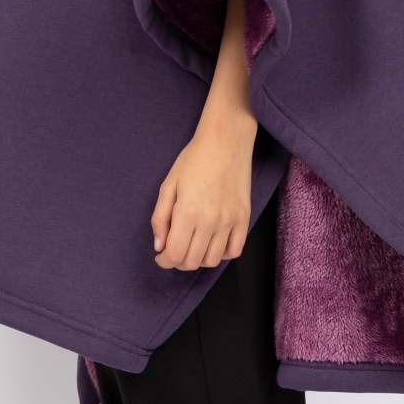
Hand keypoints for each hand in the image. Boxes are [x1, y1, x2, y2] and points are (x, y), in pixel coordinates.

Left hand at [150, 112, 257, 269]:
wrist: (226, 142)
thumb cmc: (194, 160)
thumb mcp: (168, 185)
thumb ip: (160, 218)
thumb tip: (159, 245)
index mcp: (187, 212)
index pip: (175, 254)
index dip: (164, 261)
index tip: (161, 256)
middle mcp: (210, 221)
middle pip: (192, 261)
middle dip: (178, 261)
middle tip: (174, 250)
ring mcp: (230, 221)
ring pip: (213, 260)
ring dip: (198, 259)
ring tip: (192, 246)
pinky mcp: (243, 218)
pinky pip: (234, 251)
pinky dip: (222, 254)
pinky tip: (212, 243)